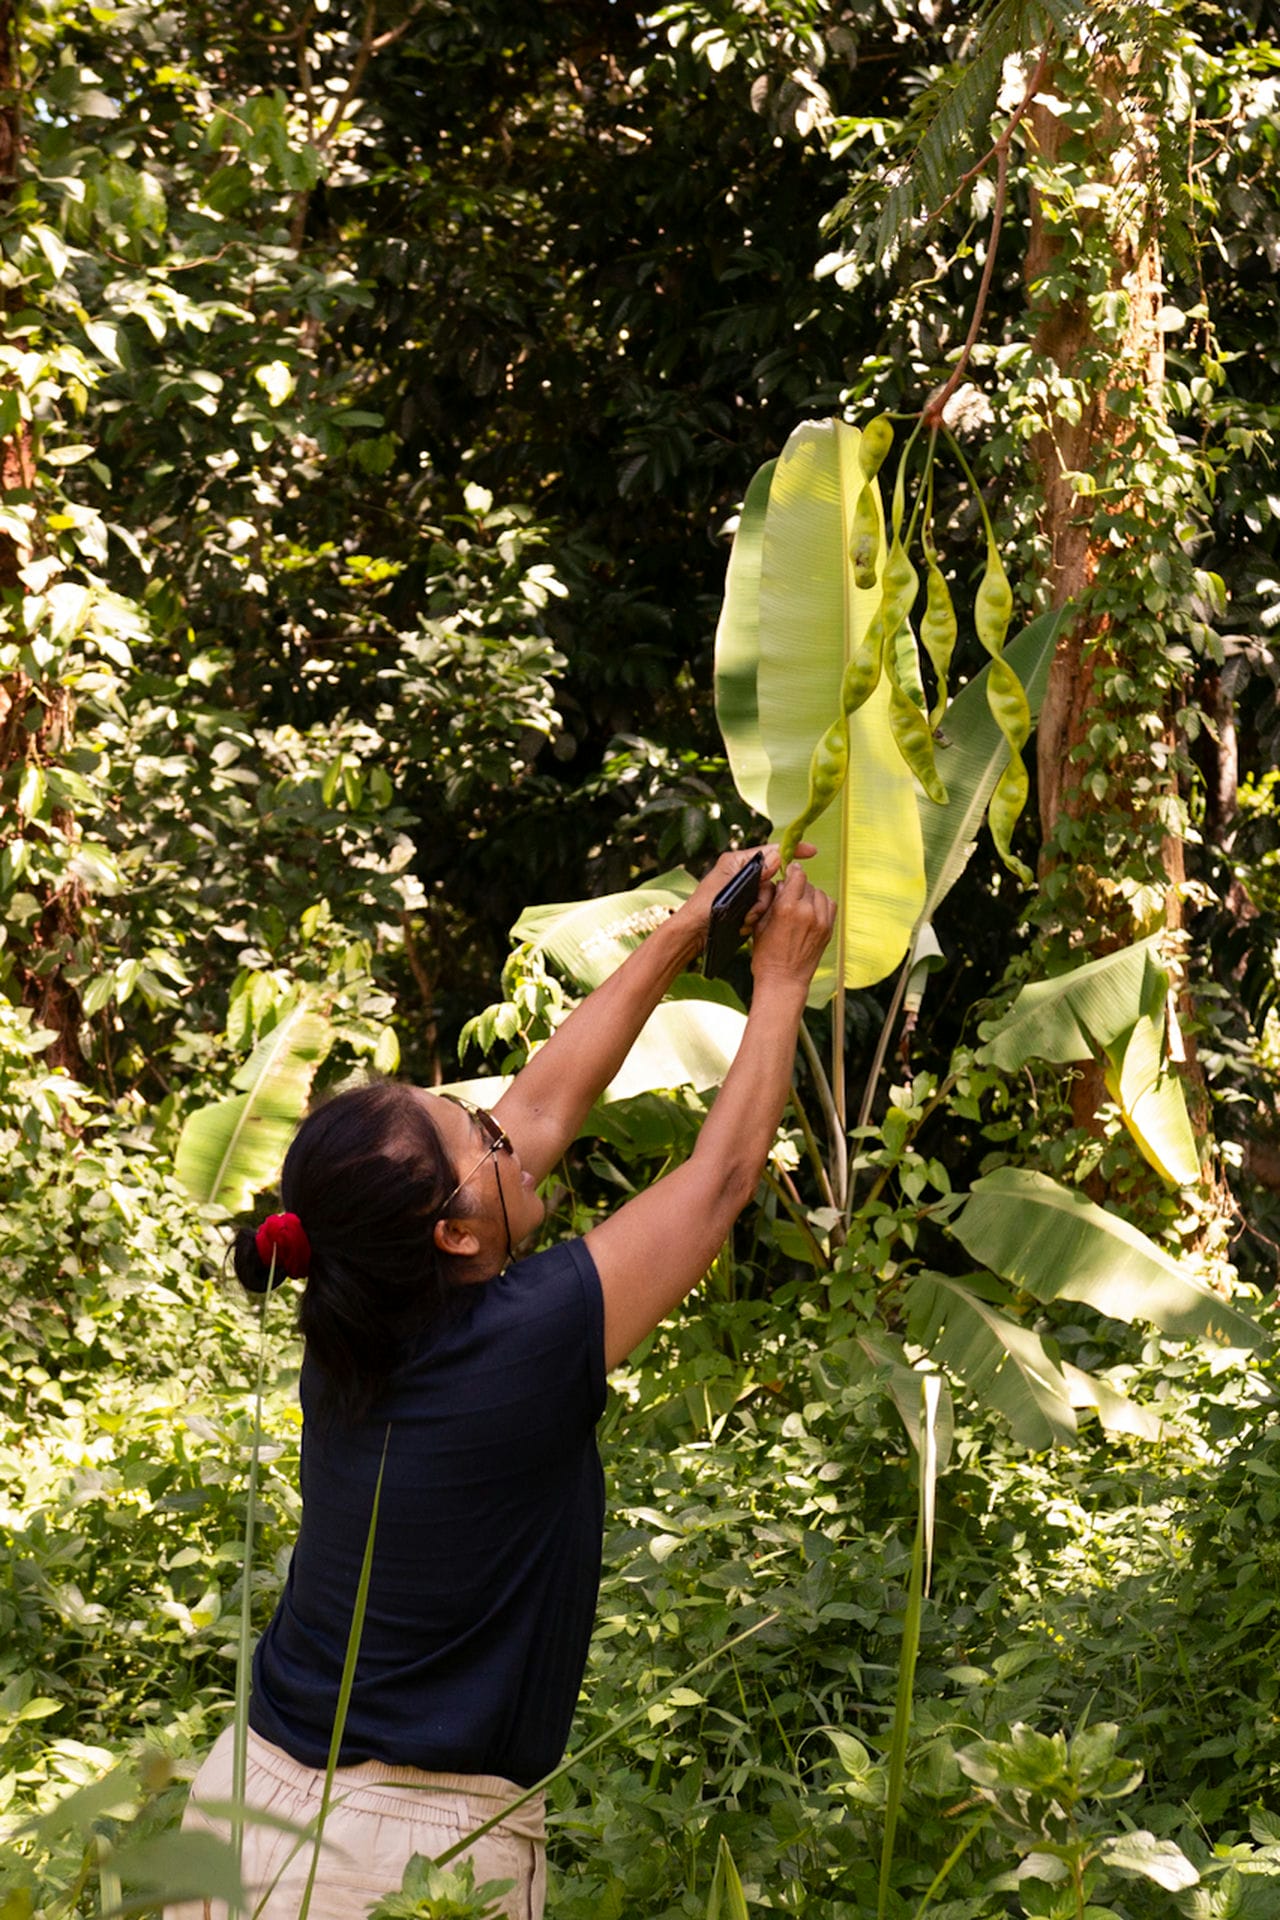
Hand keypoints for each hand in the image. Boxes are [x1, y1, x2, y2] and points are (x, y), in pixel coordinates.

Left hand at [676, 841, 816, 941]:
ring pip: (768, 895)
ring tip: (747, 921)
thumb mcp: (730, 887)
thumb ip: (755, 873)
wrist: (691, 933)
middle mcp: (742, 872)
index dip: (792, 850)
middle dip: (768, 897)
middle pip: (771, 878)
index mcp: (737, 861)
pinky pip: (761, 907)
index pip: (770, 851)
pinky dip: (757, 917)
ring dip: (761, 909)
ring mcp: (744, 889)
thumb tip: (778, 856)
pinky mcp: (744, 905)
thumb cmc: (703, 908)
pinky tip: (746, 926)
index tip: (812, 852)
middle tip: (757, 911)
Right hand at [749, 860, 835, 986]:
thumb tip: (781, 884)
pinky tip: (811, 911)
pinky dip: (821, 904)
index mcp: (787, 908)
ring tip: (800, 904)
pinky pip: (829, 906)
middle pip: (808, 884)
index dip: (793, 871)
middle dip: (798, 886)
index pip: (798, 875)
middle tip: (789, 894)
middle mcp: (807, 912)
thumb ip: (772, 900)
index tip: (790, 871)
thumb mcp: (760, 924)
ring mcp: (821, 921)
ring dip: (810, 894)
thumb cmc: (766, 956)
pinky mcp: (828, 930)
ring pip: (820, 893)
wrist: (784, 981)